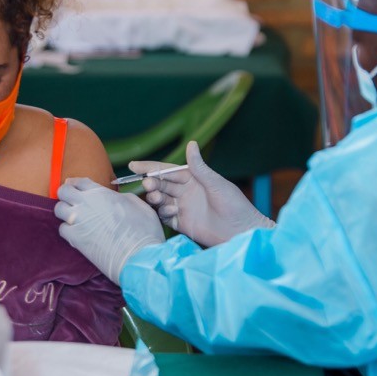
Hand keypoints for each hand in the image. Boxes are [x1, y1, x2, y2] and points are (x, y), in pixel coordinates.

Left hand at [54, 177, 164, 284]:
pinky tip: (77, 233)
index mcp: (101, 193)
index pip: (79, 181)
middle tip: (73, 201)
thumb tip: (114, 198)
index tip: (75, 187)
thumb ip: (122, 197)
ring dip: (65, 212)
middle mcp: (86, 203)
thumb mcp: (139, 205)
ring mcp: (78, 221)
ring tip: (74, 217)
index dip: (76, 183)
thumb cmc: (144, 231)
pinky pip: (62, 229)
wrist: (139, 257)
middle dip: (66, 194)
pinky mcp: (75, 239)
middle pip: (63, 191)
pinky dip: (67, 230)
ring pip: (58, 209)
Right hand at [130, 141, 274, 247]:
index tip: (134, 165)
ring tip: (156, 197)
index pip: (167, 170)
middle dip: (151, 183)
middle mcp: (185, 191)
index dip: (150, 167)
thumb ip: (199, 167)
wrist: (241, 232)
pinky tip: (172, 213)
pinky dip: (164, 213)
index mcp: (193, 178)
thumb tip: (190, 143)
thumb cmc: (234, 205)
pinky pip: (165, 216)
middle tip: (147, 184)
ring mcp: (182, 207)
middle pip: (161, 184)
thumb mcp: (216, 184)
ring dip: (155, 197)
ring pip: (160, 200)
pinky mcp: (182, 223)